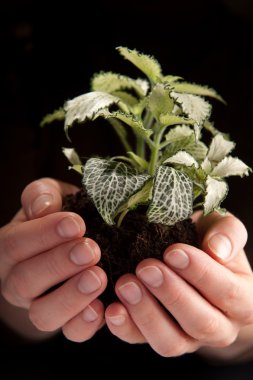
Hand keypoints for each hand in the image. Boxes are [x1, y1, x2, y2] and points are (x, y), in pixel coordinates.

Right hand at [0, 178, 106, 341]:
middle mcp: (19, 283)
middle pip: (26, 281)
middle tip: (91, 250)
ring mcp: (41, 306)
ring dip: (72, 297)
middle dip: (59, 265)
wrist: (73, 243)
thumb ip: (41, 195)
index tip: (76, 224)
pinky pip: (71, 333)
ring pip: (44, 315)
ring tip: (98, 277)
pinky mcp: (67, 322)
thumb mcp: (50, 197)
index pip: (15, 245)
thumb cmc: (59, 216)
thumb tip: (43, 207)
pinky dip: (86, 324)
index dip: (43, 235)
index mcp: (10, 250)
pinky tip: (103, 306)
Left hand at [105, 211, 251, 357]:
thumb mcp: (223, 229)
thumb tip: (217, 249)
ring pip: (170, 341)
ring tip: (126, 285)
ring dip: (146, 313)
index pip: (227, 293)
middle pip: (200, 322)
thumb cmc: (209, 242)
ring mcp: (189, 338)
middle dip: (171, 294)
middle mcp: (220, 326)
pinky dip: (125, 327)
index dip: (200, 273)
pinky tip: (112, 308)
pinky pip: (142, 342)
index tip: (173, 252)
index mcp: (243, 300)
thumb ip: (228, 233)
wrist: (194, 260)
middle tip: (146, 268)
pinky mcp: (160, 337)